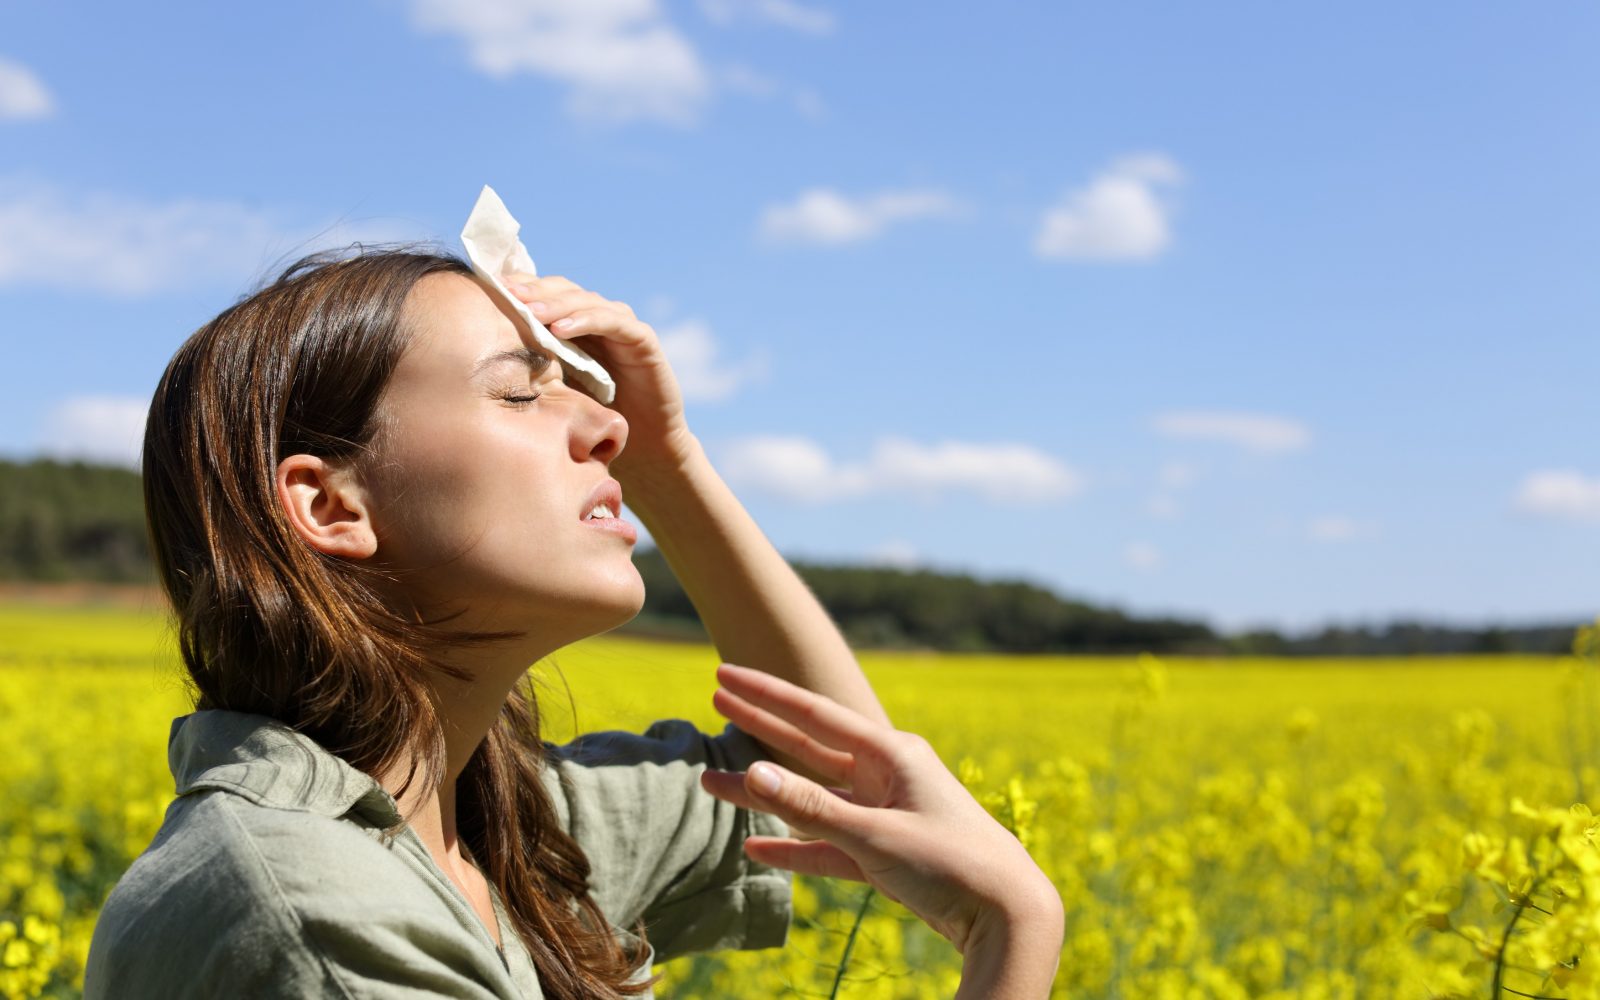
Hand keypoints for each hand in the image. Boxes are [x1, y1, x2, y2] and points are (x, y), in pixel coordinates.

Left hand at [502, 273, 694, 476]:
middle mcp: (599, 319)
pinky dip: (587, 320)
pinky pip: (614, 322)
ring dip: (556, 304)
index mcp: (575, 326)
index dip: (520, 289)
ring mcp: (622, 326)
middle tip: (505, 292)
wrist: (643, 445)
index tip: (488, 290)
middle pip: (563, 290)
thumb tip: (482, 357)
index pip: (546, 294)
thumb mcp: (554, 390)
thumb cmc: (595, 419)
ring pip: (586, 301)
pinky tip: (561, 329)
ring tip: (529, 311)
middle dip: (533, 290)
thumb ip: (531, 367)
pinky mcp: (643, 340)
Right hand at [699, 664, 1063, 962]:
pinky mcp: (884, 853)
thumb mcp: (876, 834)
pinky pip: (827, 844)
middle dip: (761, 726)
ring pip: (812, 798)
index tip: (724, 674)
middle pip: (809, 747)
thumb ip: (812, 808)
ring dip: (765, 794)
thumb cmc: (951, 862)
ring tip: (713, 782)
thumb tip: (752, 772)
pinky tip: (756, 846)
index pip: (816, 715)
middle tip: (715, 698)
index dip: (766, 695)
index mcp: (893, 753)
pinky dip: (793, 846)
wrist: (1007, 914)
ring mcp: (885, 814)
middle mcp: (888, 776)